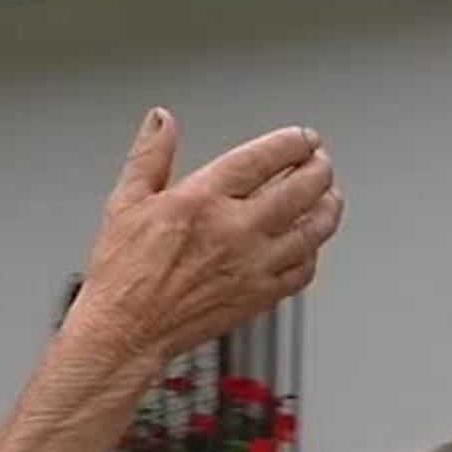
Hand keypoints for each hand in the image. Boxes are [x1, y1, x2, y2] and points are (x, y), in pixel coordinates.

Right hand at [72, 107, 341, 358]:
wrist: (126, 331)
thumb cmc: (123, 274)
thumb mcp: (126, 202)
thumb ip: (150, 155)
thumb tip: (161, 120)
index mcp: (203, 199)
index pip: (266, 157)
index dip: (294, 141)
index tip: (301, 139)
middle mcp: (235, 230)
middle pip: (303, 188)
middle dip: (319, 168)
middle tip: (319, 161)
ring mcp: (253, 265)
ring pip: (314, 229)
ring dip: (328, 206)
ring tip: (328, 196)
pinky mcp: (259, 296)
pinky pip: (304, 270)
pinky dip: (313, 252)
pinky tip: (308, 244)